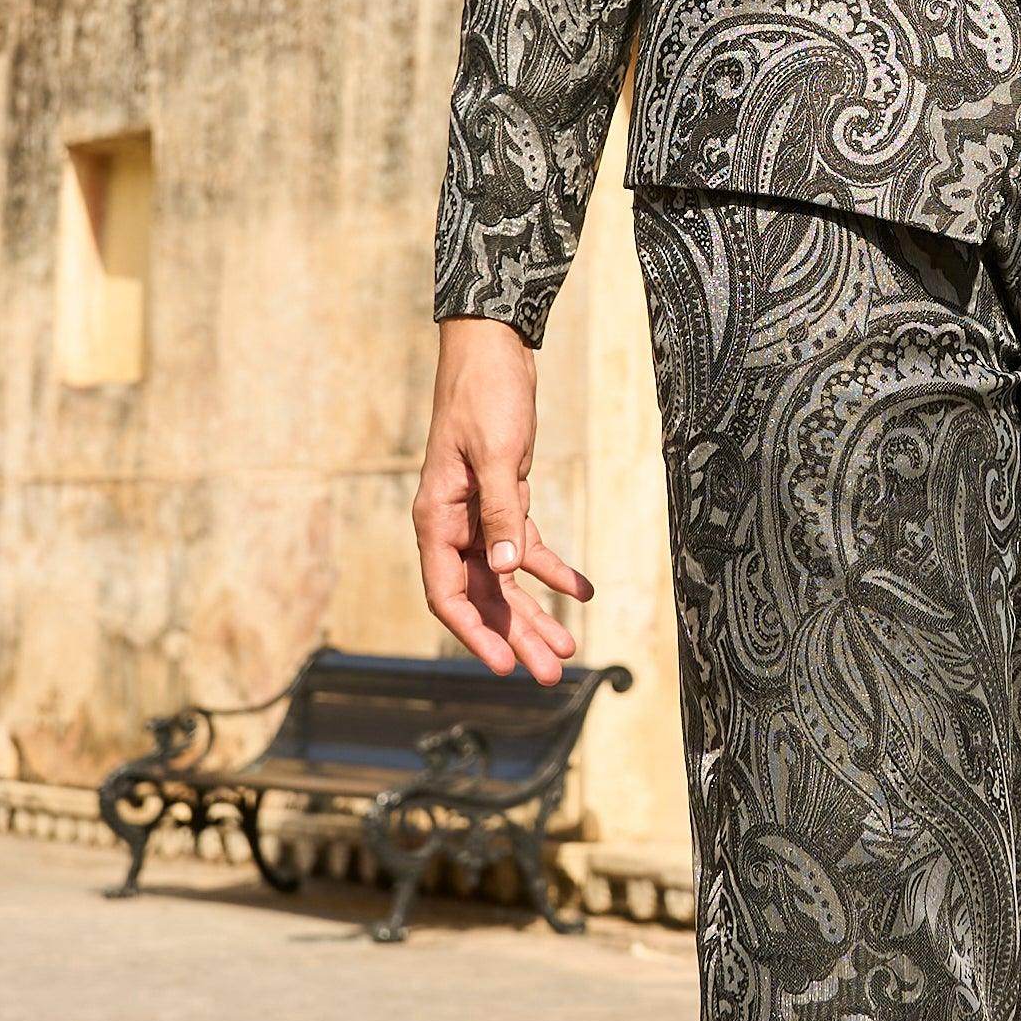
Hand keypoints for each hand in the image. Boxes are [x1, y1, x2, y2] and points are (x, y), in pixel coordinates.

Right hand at [414, 318, 592, 681]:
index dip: (475, 635)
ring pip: (507, 579)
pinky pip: (527, 546)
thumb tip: (507, 571)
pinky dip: (554, 570)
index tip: (505, 667)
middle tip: (553, 674)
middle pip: (484, 596)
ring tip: (569, 648)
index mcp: (437, 517)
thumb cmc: (485, 393)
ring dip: (537, 612)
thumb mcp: (496, 453)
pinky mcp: (505, 499)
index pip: (447, 594)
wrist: (492, 346)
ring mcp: (479, 514)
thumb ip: (503, 513)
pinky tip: (583, 591)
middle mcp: (453, 524)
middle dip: (517, 636)